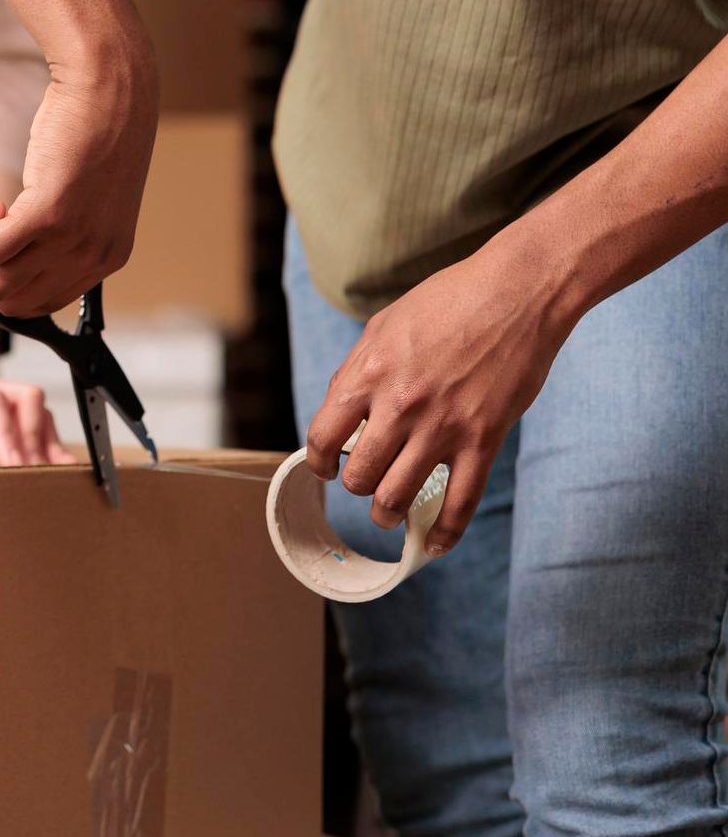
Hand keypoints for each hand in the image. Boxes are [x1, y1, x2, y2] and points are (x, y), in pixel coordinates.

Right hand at [0, 32, 158, 316]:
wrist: (108, 82)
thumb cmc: (90, 132)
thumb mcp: (81, 199)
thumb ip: (52, 238)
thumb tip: (14, 261)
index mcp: (106, 259)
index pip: (41, 309)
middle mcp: (92, 258)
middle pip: (11, 304)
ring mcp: (72, 239)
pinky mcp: (49, 213)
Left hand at [303, 239, 577, 555]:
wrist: (517, 292)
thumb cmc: (449, 300)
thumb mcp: (383, 324)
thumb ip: (358, 369)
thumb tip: (340, 410)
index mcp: (367, 374)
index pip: (323, 437)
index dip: (319, 461)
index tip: (326, 466)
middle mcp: (398, 406)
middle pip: (358, 476)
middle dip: (357, 487)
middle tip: (365, 483)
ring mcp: (442, 427)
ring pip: (397, 498)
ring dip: (387, 513)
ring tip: (388, 512)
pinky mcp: (483, 440)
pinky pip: (458, 503)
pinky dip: (445, 533)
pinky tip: (435, 544)